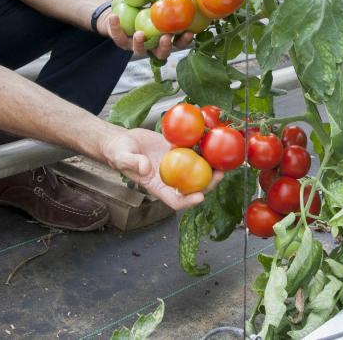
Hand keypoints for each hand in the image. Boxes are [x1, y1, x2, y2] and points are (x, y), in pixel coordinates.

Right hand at [102, 126, 222, 209]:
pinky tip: (211, 141)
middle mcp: (170, 178)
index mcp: (157, 186)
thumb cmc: (119, 153)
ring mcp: (176, 165)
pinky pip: (193, 152)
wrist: (123, 140)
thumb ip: (132, 163)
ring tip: (223, 161)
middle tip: (219, 175)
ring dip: (211, 168)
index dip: (188, 202)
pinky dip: (202, 149)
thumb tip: (146, 168)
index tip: (199, 198)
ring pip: (197, 170)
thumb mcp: (121, 157)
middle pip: (192, 187)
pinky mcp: (178, 151)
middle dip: (208, 184)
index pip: (175, 200)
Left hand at [103, 10, 194, 60]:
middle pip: (161, 54)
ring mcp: (136, 47)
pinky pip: (118, 36)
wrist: (123, 12)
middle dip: (164, 47)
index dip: (184, 41)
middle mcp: (152, 47)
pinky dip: (115, 26)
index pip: (178, 43)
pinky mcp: (121, 42)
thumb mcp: (158, 2)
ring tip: (140, 34)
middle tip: (165, 38)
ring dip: (140, 43)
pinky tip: (114, 16)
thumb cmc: (146, 6)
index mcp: (164, 38)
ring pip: (139, 51)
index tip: (189, 33)